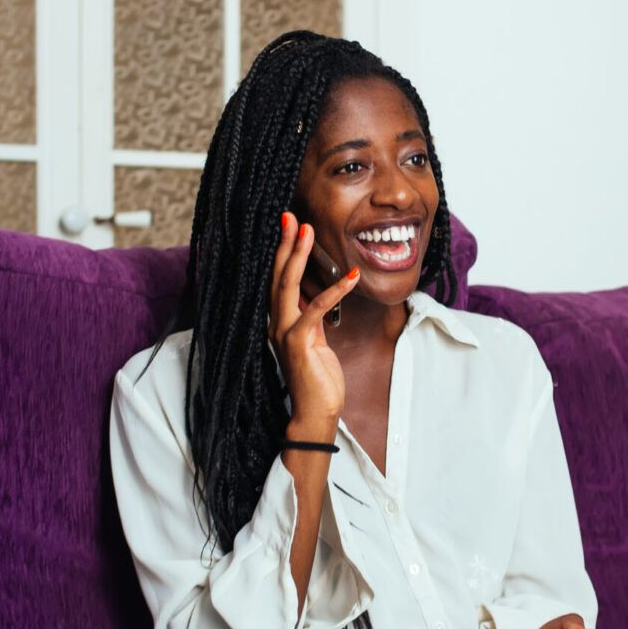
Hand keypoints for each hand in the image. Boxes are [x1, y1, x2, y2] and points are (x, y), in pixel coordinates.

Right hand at [270, 212, 359, 437]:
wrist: (316, 413)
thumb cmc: (318, 380)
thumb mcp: (316, 342)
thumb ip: (311, 319)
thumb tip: (314, 298)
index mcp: (280, 322)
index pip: (279, 280)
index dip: (284, 252)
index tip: (289, 226)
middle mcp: (277, 323)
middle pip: (278, 275)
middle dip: (285, 244)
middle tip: (290, 216)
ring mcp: (285, 332)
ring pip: (288, 285)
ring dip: (298, 256)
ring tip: (307, 231)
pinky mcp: (299, 342)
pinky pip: (316, 309)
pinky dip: (334, 290)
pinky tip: (351, 276)